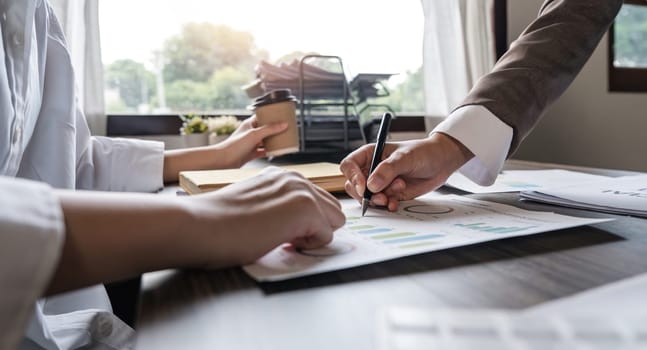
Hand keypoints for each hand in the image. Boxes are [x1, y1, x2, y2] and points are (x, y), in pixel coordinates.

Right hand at [183, 167, 345, 266]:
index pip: (318, 201)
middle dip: (316, 228)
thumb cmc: (220, 223)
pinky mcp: (305, 209)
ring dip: (314, 235)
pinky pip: (327, 236)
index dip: (305, 224)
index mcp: (283, 176)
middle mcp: (296, 178)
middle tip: (285, 237)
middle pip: (332, 209)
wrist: (201, 225)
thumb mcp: (257, 205)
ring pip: (335, 220)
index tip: (280, 230)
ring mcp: (302, 191)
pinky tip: (281, 241)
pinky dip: (308, 246)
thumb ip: (279, 207)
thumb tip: (295, 225)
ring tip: (282, 238)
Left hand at [216, 115, 287, 167]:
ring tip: (285, 139)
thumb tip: (284, 124)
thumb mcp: (254, 135)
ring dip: (274, 140)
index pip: (262, 116)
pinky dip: (270, 151)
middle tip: (286, 128)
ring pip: (266, 140)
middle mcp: (250, 133)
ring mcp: (251, 143)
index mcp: (250, 124)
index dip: (272, 115)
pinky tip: (277, 151)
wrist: (223, 160)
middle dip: (276, 129)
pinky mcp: (251, 153)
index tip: (282, 115)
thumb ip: (270, 129)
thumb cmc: (235, 145)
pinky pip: (264, 151)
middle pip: (266, 129)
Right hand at [340, 132, 473, 210]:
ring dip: (379, 199)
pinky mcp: (389, 194)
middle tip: (381, 196)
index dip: (352, 177)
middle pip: (353, 185)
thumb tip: (371, 185)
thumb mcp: (405, 157)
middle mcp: (371, 169)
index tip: (364, 187)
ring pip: (367, 197)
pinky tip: (396, 202)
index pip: (349, 165)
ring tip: (396, 192)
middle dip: (366, 194)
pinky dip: (387, 205)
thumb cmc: (423, 152)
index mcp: (370, 154)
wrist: (441, 163)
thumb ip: (387, 170)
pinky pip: (380, 204)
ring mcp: (380, 183)